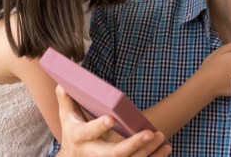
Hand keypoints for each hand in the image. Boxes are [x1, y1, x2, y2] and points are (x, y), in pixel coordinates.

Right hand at [56, 85, 170, 156]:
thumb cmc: (73, 133)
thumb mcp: (66, 117)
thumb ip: (66, 99)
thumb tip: (63, 81)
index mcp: (80, 138)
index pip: (89, 132)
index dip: (99, 126)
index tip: (112, 118)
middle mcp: (94, 153)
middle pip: (114, 153)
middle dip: (133, 144)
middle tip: (149, 133)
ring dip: (148, 151)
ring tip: (160, 136)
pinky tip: (166, 148)